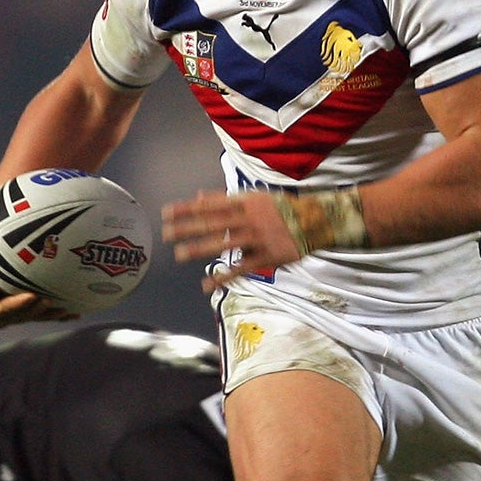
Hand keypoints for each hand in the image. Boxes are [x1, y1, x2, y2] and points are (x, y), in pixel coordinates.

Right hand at [0, 216, 72, 328]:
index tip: (30, 296)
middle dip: (34, 311)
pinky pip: (39, 313)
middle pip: (18, 317)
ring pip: (31, 317)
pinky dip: (56, 314)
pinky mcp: (23, 310)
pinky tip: (74, 313)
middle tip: (49, 300)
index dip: (15, 306)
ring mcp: (11, 315)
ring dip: (48, 315)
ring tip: (65, 309)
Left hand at [162, 191, 301, 292]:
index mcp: (245, 202)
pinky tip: (208, 284)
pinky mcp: (266, 256)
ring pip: (225, 243)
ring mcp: (257, 238)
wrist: (315, 221)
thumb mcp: (254, 197)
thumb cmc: (281, 208)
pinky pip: (242, 268)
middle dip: (188, 228)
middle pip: (213, 223)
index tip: (167, 212)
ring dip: (201, 249)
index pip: (210, 204)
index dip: (188, 208)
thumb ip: (226, 198)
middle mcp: (249, 218)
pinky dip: (224, 276)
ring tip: (179, 254)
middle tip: (165, 234)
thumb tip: (199, 196)